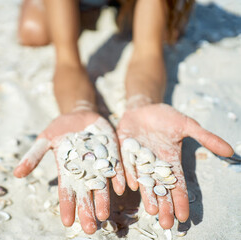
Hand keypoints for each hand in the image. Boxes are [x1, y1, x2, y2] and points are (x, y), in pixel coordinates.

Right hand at [13, 110, 125, 233]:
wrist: (80, 114)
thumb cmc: (60, 129)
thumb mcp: (45, 140)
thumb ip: (34, 156)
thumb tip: (16, 174)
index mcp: (67, 170)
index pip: (66, 192)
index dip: (67, 206)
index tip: (67, 222)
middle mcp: (84, 172)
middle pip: (86, 194)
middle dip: (87, 211)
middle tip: (90, 229)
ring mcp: (99, 163)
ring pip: (102, 186)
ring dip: (103, 200)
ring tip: (104, 215)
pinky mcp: (112, 153)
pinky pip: (116, 167)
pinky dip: (118, 178)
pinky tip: (120, 188)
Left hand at [117, 103, 233, 228]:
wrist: (143, 107)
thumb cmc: (166, 117)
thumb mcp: (187, 125)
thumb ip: (206, 137)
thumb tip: (230, 150)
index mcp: (170, 161)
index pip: (177, 184)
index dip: (180, 200)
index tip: (183, 216)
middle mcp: (154, 164)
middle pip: (160, 188)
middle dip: (164, 206)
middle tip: (167, 224)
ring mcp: (138, 159)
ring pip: (143, 181)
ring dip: (147, 196)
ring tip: (152, 212)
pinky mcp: (124, 151)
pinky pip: (126, 165)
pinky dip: (128, 175)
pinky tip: (130, 186)